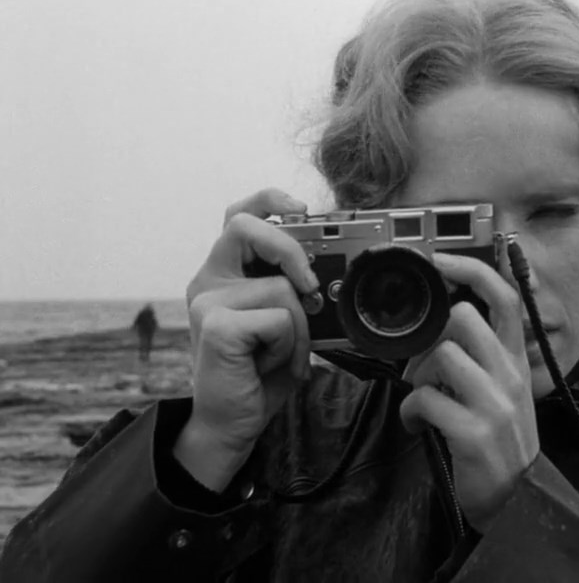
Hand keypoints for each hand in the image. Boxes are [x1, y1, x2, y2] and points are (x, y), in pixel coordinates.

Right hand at [175, 188, 318, 489]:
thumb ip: (294, 293)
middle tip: (309, 283)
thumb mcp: (284, 324)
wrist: (231, 424)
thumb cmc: (258, 372)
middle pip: (244, 226)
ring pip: (280, 286)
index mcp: (224, 274)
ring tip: (280, 353)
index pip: (239, 217)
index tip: (300, 208)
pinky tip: (266, 364)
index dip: (269, 201)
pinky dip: (288, 345)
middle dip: (288, 246)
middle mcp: (208, 281)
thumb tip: (325, 276)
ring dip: (298, 326)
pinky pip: (278, 318)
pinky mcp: (215, 324)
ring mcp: (206, 301)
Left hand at [399, 252, 539, 532]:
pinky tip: (416, 425)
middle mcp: (511, 375)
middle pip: (464, 318)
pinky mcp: (475, 433)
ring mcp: (496, 404)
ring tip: (419, 398)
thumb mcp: (502, 392)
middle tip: (420, 364)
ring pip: (442, 356)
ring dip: (416, 377)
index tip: (439, 259)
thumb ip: (484, 358)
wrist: (516, 500)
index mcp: (515, 360)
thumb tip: (444, 326)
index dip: (473, 270)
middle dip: (429, 337)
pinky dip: (410, 412)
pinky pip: (426, 400)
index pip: (505, 298)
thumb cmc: (498, 440)